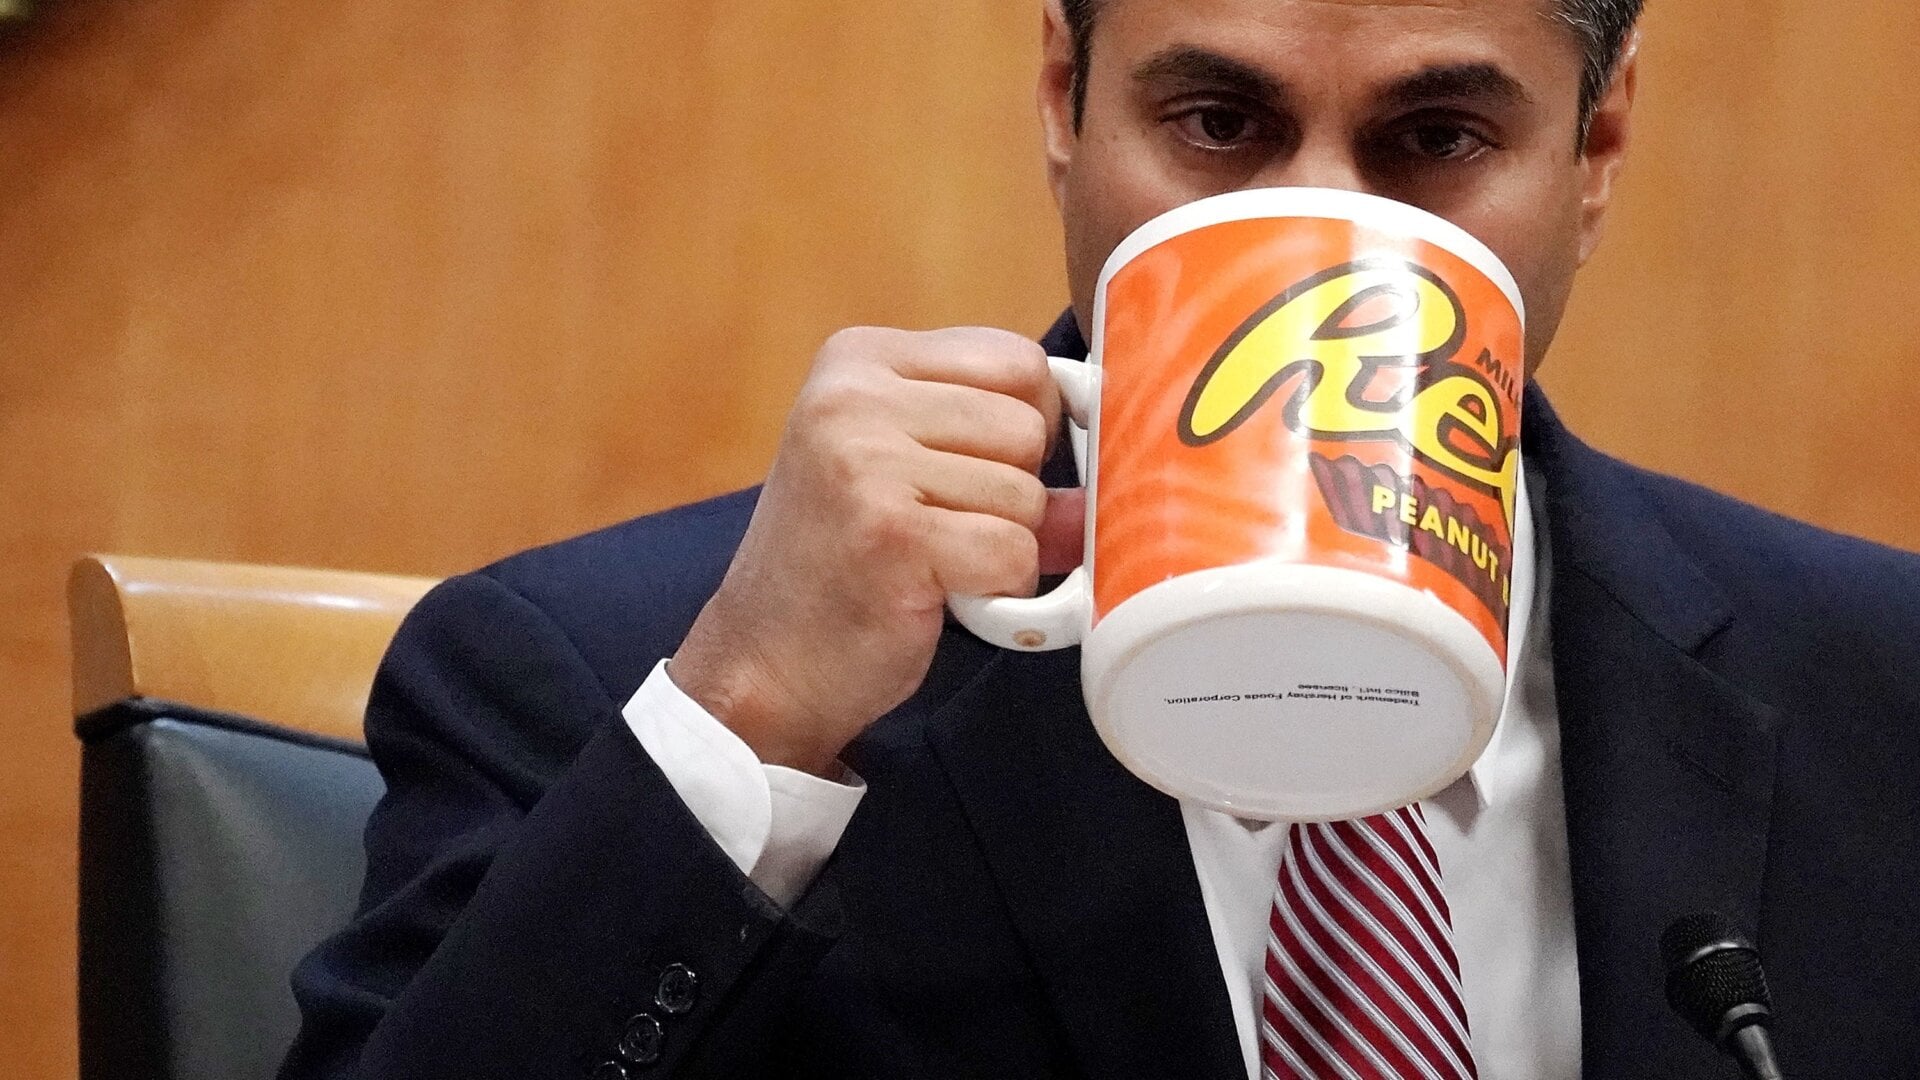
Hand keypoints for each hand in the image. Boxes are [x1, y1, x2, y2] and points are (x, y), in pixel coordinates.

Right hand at [670, 327, 1081, 775]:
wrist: (765, 662)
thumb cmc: (843, 563)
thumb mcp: (902, 467)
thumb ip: (990, 441)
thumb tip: (1115, 454)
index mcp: (858, 359)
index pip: (1015, 358)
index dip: (1030, 423)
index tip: (987, 471)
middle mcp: (853, 396)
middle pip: (1027, 422)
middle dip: (1013, 490)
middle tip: (949, 528)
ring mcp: (866, 462)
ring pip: (1026, 492)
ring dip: (1002, 545)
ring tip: (936, 563)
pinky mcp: (891, 534)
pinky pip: (1013, 551)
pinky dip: (998, 589)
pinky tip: (940, 593)